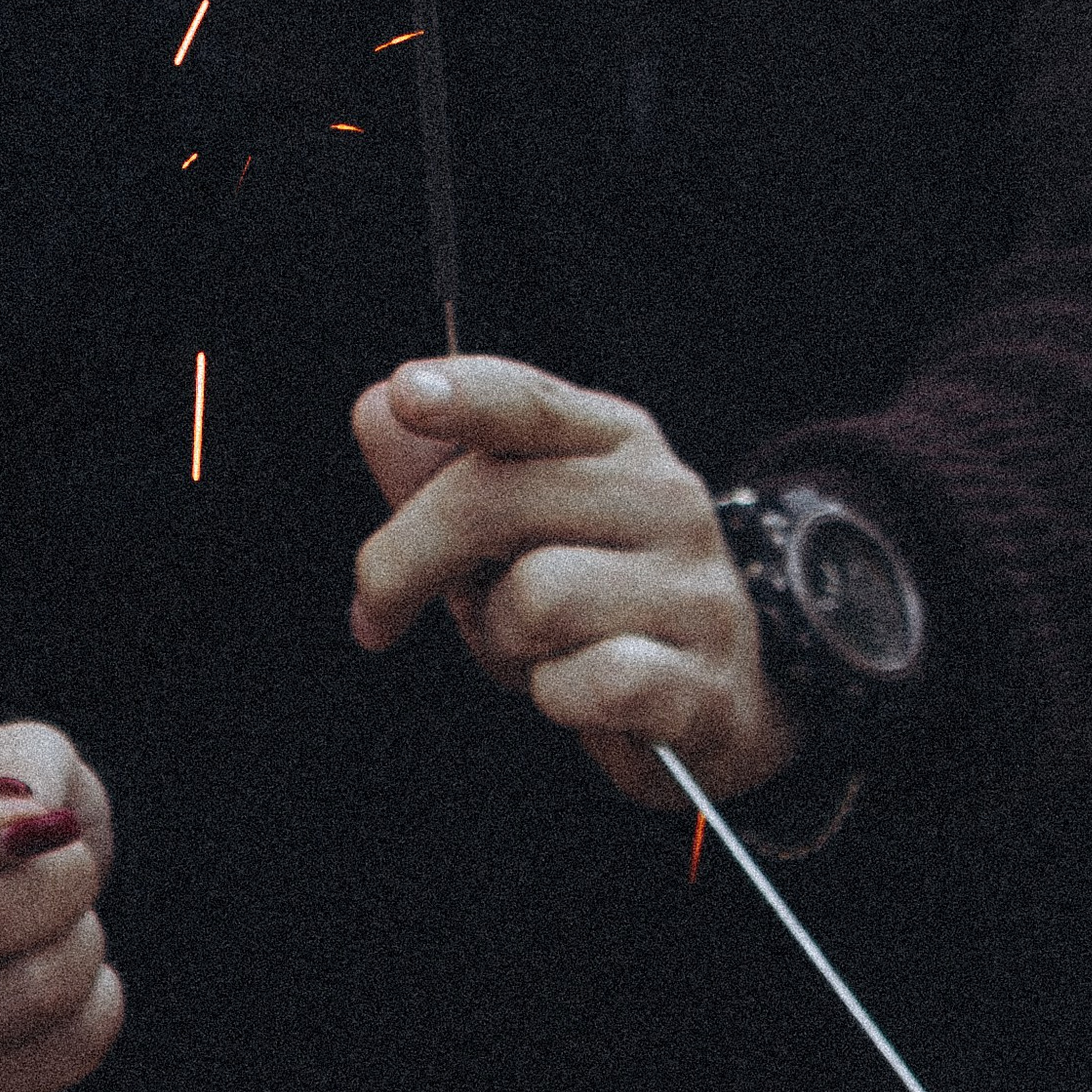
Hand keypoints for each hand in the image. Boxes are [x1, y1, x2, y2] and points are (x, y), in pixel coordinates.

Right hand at [0, 722, 120, 1091]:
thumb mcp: (13, 750)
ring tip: (80, 921)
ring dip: (80, 953)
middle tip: (77, 860)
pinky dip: (88, 1021)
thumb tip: (39, 823)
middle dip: (61, 884)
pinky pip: (31, 1070)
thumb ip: (29, 768)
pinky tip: (89, 979)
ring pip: (10, 1005)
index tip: (39, 821)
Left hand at [350, 355, 802, 812]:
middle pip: (495, 503)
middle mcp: (662, 495)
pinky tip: (576, 692)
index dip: (467, 394)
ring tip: (528, 650)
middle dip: (407, 564)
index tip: (407, 395)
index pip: (532, 403)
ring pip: (536, 598)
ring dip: (500, 641)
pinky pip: (588, 681)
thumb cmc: (593, 597)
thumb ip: (443, 473)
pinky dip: (557, 697)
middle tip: (375, 612)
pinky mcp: (700, 679)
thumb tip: (375, 410)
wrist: (715, 694)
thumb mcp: (513, 530)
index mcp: (613, 440)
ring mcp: (690, 587)